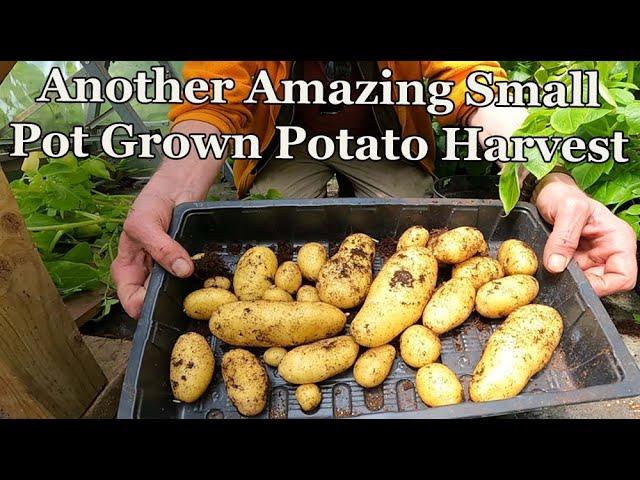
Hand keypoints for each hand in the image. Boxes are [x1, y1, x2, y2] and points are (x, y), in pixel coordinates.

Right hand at [111, 120, 223, 318]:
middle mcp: (143, 274)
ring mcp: (164, 271)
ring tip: (201, 294)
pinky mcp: (183, 265)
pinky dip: (197, 284)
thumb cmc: (152, 201)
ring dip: (185, 296)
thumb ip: (161, 248)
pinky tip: (209, 283)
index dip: (143, 309)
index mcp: (125, 269)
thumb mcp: (146, 223)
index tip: (163, 306)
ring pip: (171, 295)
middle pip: (152, 302)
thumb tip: (182, 270)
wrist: (180, 185)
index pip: (129, 301)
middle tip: (189, 304)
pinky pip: (188, 282)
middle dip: (167, 305)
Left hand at [535, 173, 637, 295]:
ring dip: (568, 278)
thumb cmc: (563, 194)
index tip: (581, 283)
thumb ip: (564, 238)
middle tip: (562, 274)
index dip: (604, 286)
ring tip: (554, 264)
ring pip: (584, 282)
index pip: (624, 277)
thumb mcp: (568, 209)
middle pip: (603, 284)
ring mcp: (590, 257)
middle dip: (582, 283)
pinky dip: (558, 273)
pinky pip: (568, 274)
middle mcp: (608, 251)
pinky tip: (550, 264)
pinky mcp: (573, 259)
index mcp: (618, 240)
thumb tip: (556, 266)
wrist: (546, 191)